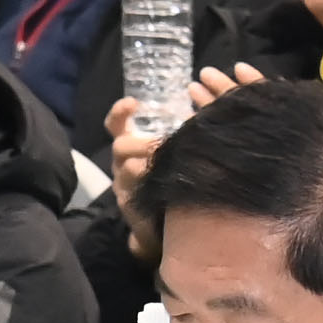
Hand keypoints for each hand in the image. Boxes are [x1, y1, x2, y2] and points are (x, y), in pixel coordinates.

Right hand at [109, 63, 264, 256]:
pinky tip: (167, 193)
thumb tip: (206, 98)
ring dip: (147, 168)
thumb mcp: (178, 150)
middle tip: (161, 145)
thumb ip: (185, 128)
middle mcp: (124, 164)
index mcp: (133, 145)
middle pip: (120, 146)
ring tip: (166, 168)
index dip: (121, 112)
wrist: (173, 225)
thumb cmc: (179, 179)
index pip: (116, 123)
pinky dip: (152, 195)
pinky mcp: (133, 211)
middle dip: (141, 143)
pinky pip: (134, 201)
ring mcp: (126, 188)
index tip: (134, 102)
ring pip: (127, 173)